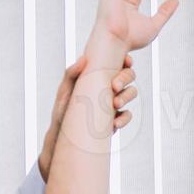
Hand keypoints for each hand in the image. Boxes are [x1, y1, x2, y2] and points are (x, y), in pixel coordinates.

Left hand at [39, 53, 137, 179]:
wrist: (63, 134)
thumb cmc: (62, 108)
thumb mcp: (64, 90)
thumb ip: (71, 73)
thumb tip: (83, 59)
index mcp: (99, 76)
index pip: (117, 63)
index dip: (126, 61)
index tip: (126, 62)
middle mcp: (109, 87)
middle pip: (129, 76)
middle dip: (126, 78)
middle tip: (114, 86)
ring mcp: (114, 103)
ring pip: (131, 93)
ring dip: (127, 96)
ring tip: (115, 103)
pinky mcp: (116, 119)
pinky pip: (127, 115)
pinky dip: (124, 118)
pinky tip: (115, 123)